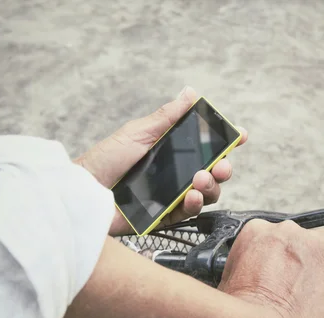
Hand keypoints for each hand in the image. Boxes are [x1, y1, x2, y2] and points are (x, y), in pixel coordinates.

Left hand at [75, 86, 247, 235]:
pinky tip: (191, 197)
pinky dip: (194, 205)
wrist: (83, 192)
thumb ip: (166, 117)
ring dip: (211, 186)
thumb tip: (190, 93)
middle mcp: (174, 174)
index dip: (225, 142)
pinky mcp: (164, 217)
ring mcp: (171, 196)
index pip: (204, 146)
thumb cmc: (105, 160)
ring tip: (200, 180)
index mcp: (170, 151)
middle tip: (221, 166)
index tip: (240, 136)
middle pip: (211, 172)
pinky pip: (188, 213)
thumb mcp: (137, 133)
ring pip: (206, 194)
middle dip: (223, 168)